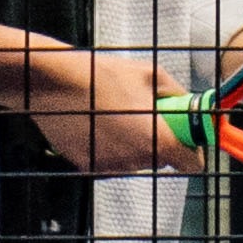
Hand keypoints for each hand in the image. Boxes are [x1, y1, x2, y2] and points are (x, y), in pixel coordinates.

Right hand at [0, 34, 201, 176]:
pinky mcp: (88, 167)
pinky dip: (110, 149)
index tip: (185, 138)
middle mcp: (137, 160)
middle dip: (159, 141)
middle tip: (145, 117)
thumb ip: (179, 95)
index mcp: (159, 140)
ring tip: (117, 116)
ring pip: (136, 162)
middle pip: (162, 161)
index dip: (191, 150)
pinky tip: (99, 126)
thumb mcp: (152, 75)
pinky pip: (111, 162)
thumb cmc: (102, 75)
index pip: (192, 164)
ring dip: (134, 146)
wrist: (50, 83)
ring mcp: (111, 166)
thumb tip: (190, 106)